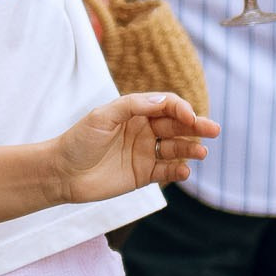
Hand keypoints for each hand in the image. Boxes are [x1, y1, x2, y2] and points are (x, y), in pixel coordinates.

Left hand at [51, 92, 216, 197]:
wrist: (62, 173)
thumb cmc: (78, 140)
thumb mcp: (102, 116)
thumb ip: (132, 106)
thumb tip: (163, 100)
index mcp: (135, 112)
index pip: (166, 105)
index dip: (180, 109)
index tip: (189, 116)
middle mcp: (144, 130)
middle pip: (177, 125)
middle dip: (196, 126)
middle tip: (213, 130)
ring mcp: (145, 152)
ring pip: (175, 148)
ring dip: (190, 149)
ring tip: (201, 152)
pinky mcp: (143, 175)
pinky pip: (167, 171)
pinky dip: (178, 170)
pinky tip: (184, 170)